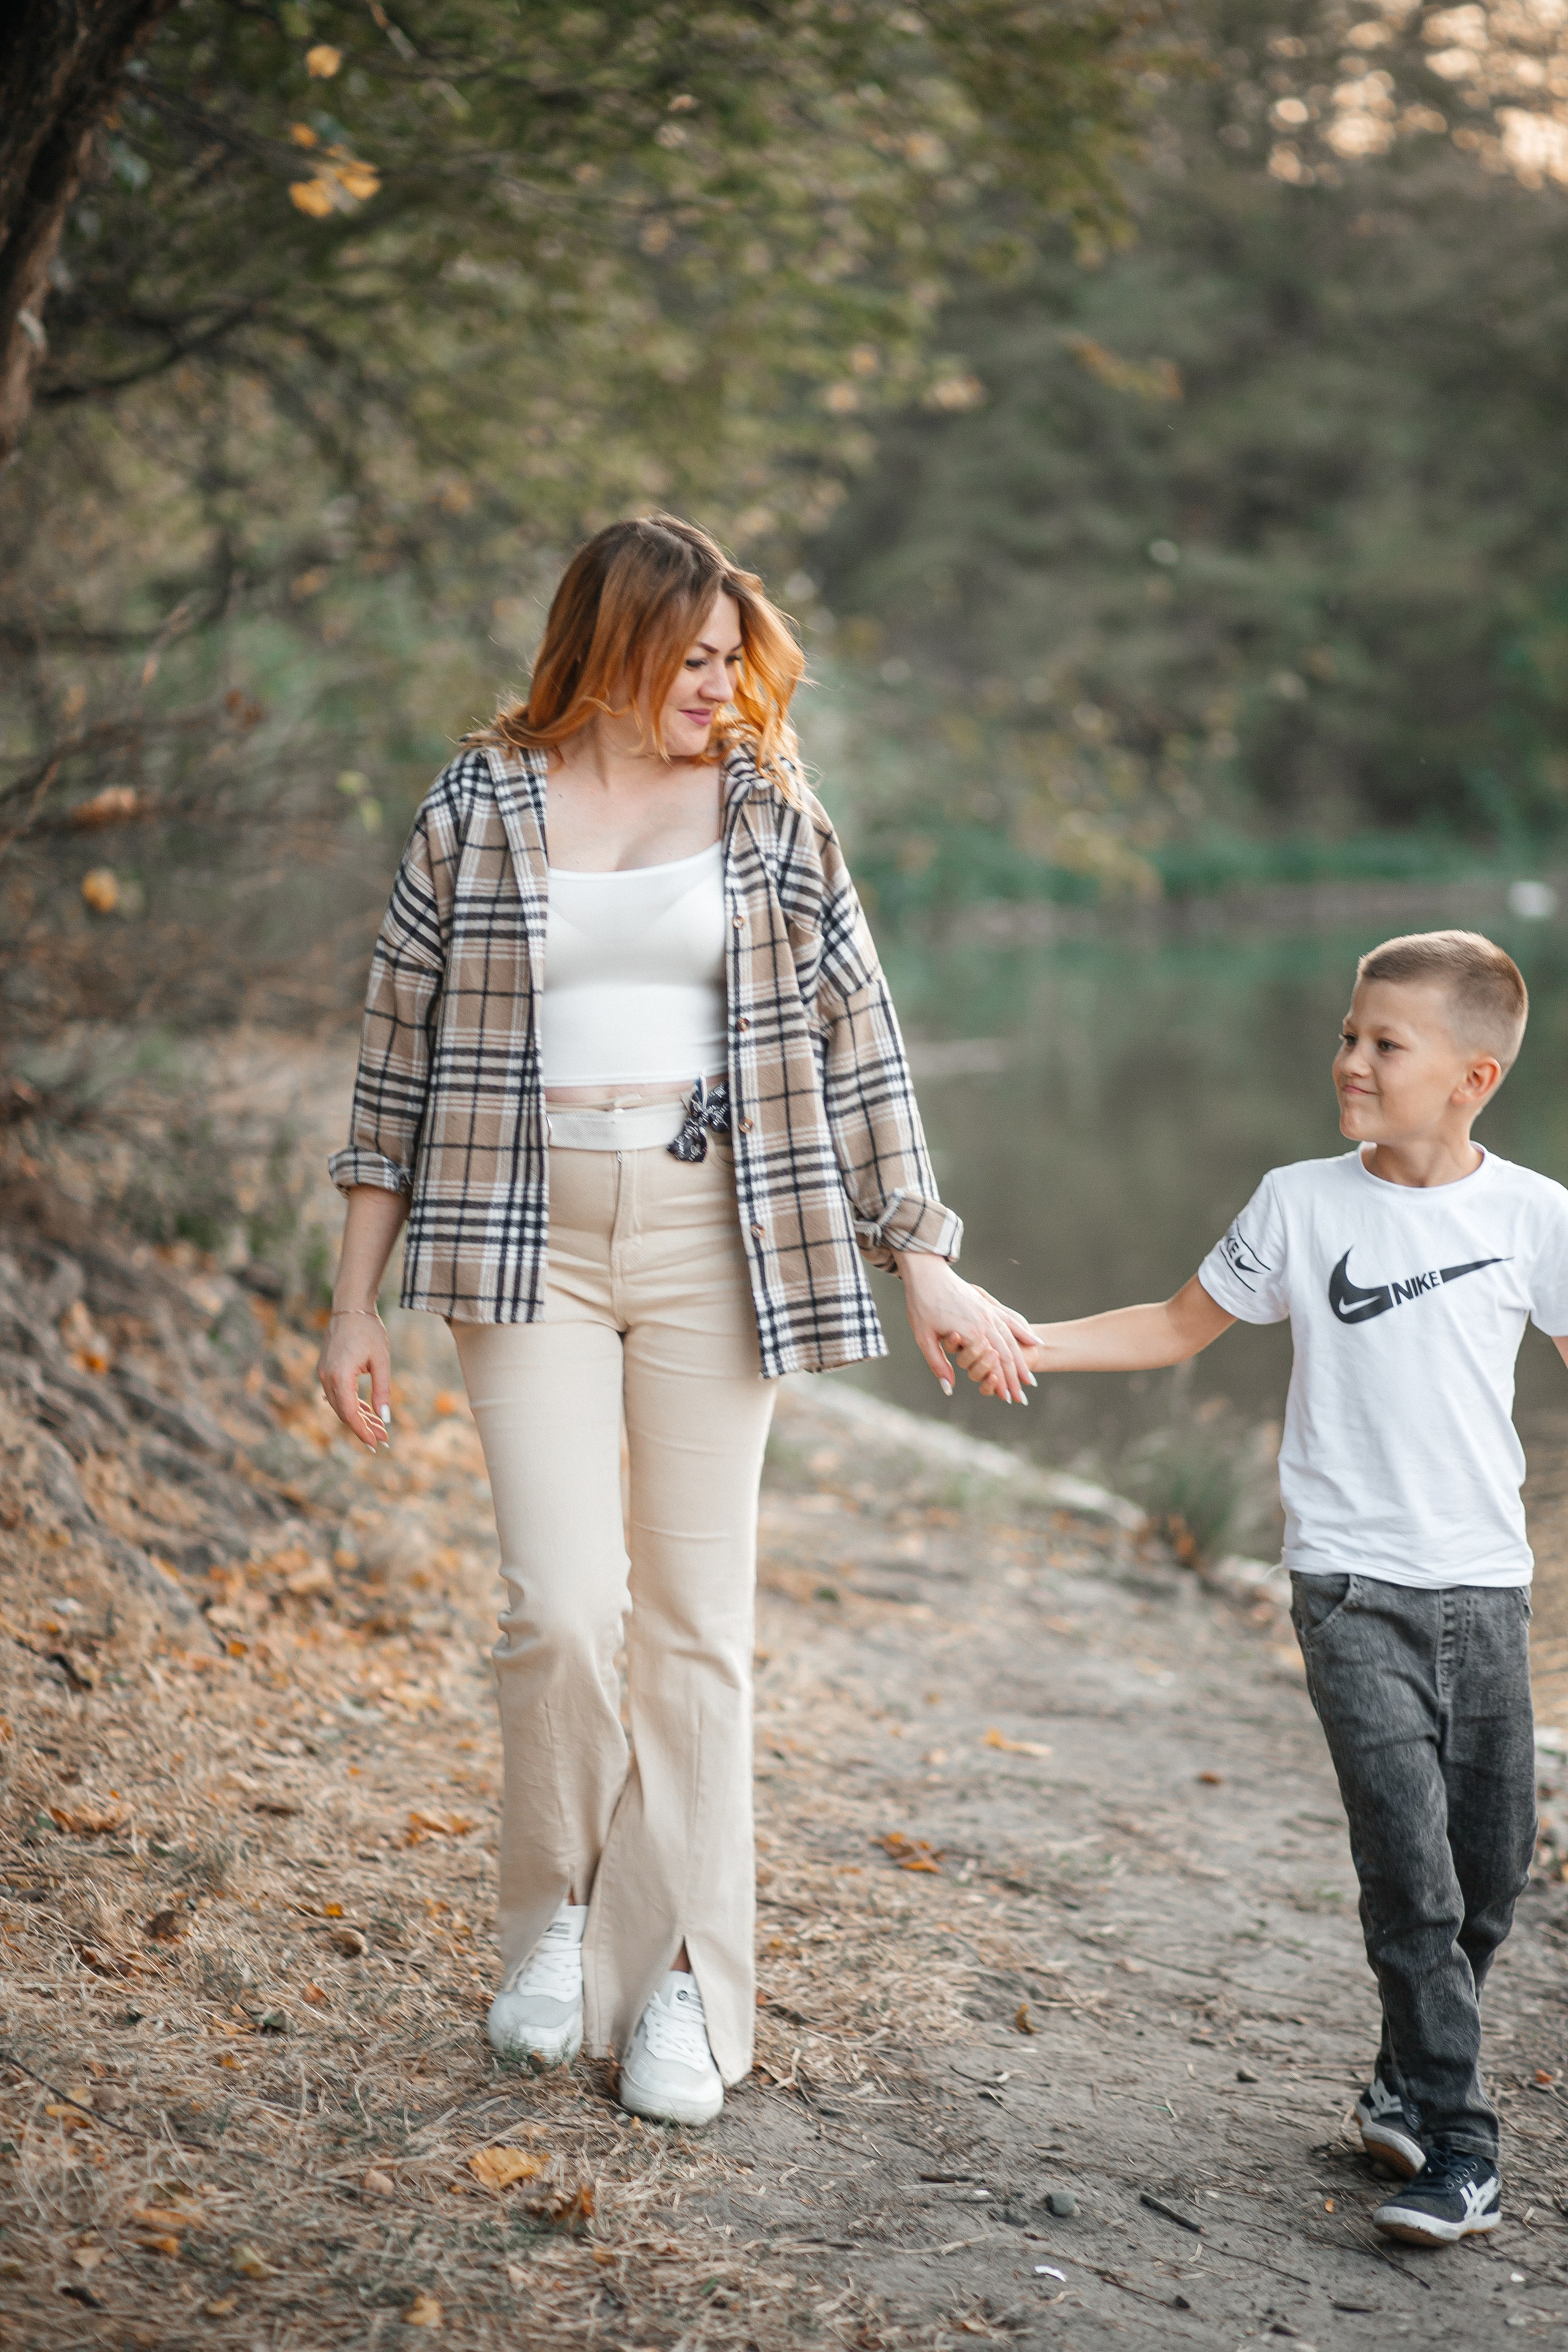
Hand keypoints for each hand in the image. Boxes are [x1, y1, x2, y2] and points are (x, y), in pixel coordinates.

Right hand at [316, 1309, 391, 1451]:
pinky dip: (351, 1405)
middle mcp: (327, 1377)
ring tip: (378, 1428)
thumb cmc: (369, 1331)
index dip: (363, 1431)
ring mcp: (324, 1374)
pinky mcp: (326, 1370)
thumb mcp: (382, 1362)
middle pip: (344, 1413)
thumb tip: (386, 1418)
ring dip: (358, 1418)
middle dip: (363, 1428)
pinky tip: (366, 1413)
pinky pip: (337, 1394)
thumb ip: (382, 1391)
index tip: (376, 1444)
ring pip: (340, 1405)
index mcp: (340, 1376)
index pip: (350, 1413)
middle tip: (382, 1439)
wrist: (351, 1308)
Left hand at [894, 1255, 1037, 1404]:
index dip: (1001, 1383)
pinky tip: (1035, 1342)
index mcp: (970, 1333)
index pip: (992, 1364)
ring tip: (1029, 1379)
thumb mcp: (924, 1338)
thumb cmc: (922, 1306)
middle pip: (1006, 1355)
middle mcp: (984, 1323)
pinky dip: (1024, 1334)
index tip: (1007, 1399)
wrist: (927, 1274)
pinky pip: (1011, 1321)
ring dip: (1021, 1361)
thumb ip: (938, 1363)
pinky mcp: (989, 1305)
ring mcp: (989, 1313)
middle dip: (1015, 1378)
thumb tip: (948, 1388)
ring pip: (1011, 1341)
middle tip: (1022, 1397)